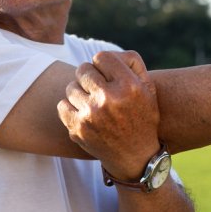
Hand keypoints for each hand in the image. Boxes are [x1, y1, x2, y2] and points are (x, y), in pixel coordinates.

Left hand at [57, 50, 160, 180]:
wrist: (137, 158)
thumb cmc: (142, 117)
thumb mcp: (148, 88)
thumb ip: (131, 62)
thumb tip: (106, 54)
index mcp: (128, 86)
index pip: (100, 57)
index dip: (102, 63)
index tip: (106, 73)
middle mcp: (109, 99)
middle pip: (83, 69)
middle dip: (89, 76)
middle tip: (97, 86)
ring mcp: (91, 115)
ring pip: (71, 87)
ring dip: (80, 92)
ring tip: (92, 101)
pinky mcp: (78, 129)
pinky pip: (62, 105)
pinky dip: (70, 107)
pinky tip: (83, 112)